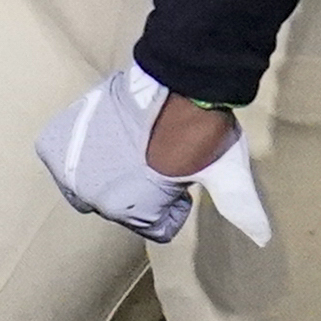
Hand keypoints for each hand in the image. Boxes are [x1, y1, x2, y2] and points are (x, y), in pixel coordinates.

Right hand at [35, 64, 272, 246]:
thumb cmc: (199, 130)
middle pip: (120, 206)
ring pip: (91, 186)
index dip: (171, 200)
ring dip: (109, 171)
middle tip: (156, 156)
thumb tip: (263, 241)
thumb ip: (240, 209)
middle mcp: (92, 192)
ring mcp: (70, 164)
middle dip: (139, 187)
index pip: (152, 225)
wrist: (169, 79)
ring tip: (134, 145)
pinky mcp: (58, 139)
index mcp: (129, 208)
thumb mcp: (224, 172)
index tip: (178, 174)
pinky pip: (65, 162)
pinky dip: (80, 154)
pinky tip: (106, 137)